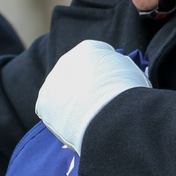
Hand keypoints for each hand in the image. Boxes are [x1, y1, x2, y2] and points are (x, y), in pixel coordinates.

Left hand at [35, 40, 150, 153]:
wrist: (111, 115)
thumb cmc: (128, 94)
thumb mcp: (131, 72)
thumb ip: (119, 68)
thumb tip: (117, 72)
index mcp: (90, 48)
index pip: (96, 57)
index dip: (105, 73)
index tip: (112, 87)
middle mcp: (67, 59)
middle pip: (75, 74)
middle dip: (85, 87)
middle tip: (97, 105)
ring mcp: (52, 80)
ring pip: (61, 92)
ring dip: (71, 103)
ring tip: (87, 119)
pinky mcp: (43, 102)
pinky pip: (51, 111)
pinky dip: (60, 119)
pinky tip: (74, 127)